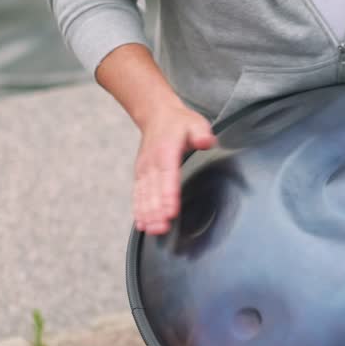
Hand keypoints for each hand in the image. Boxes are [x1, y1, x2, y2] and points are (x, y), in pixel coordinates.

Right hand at [133, 106, 216, 234]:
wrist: (156, 115)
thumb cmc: (179, 123)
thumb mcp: (196, 123)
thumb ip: (202, 134)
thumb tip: (206, 141)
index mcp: (166, 152)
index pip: (168, 177)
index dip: (169, 196)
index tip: (171, 212)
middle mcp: (152, 163)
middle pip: (154, 191)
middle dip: (157, 212)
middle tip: (161, 229)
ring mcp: (144, 170)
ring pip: (144, 196)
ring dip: (147, 214)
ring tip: (152, 230)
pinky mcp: (141, 175)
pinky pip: (138, 195)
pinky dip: (139, 210)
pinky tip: (142, 224)